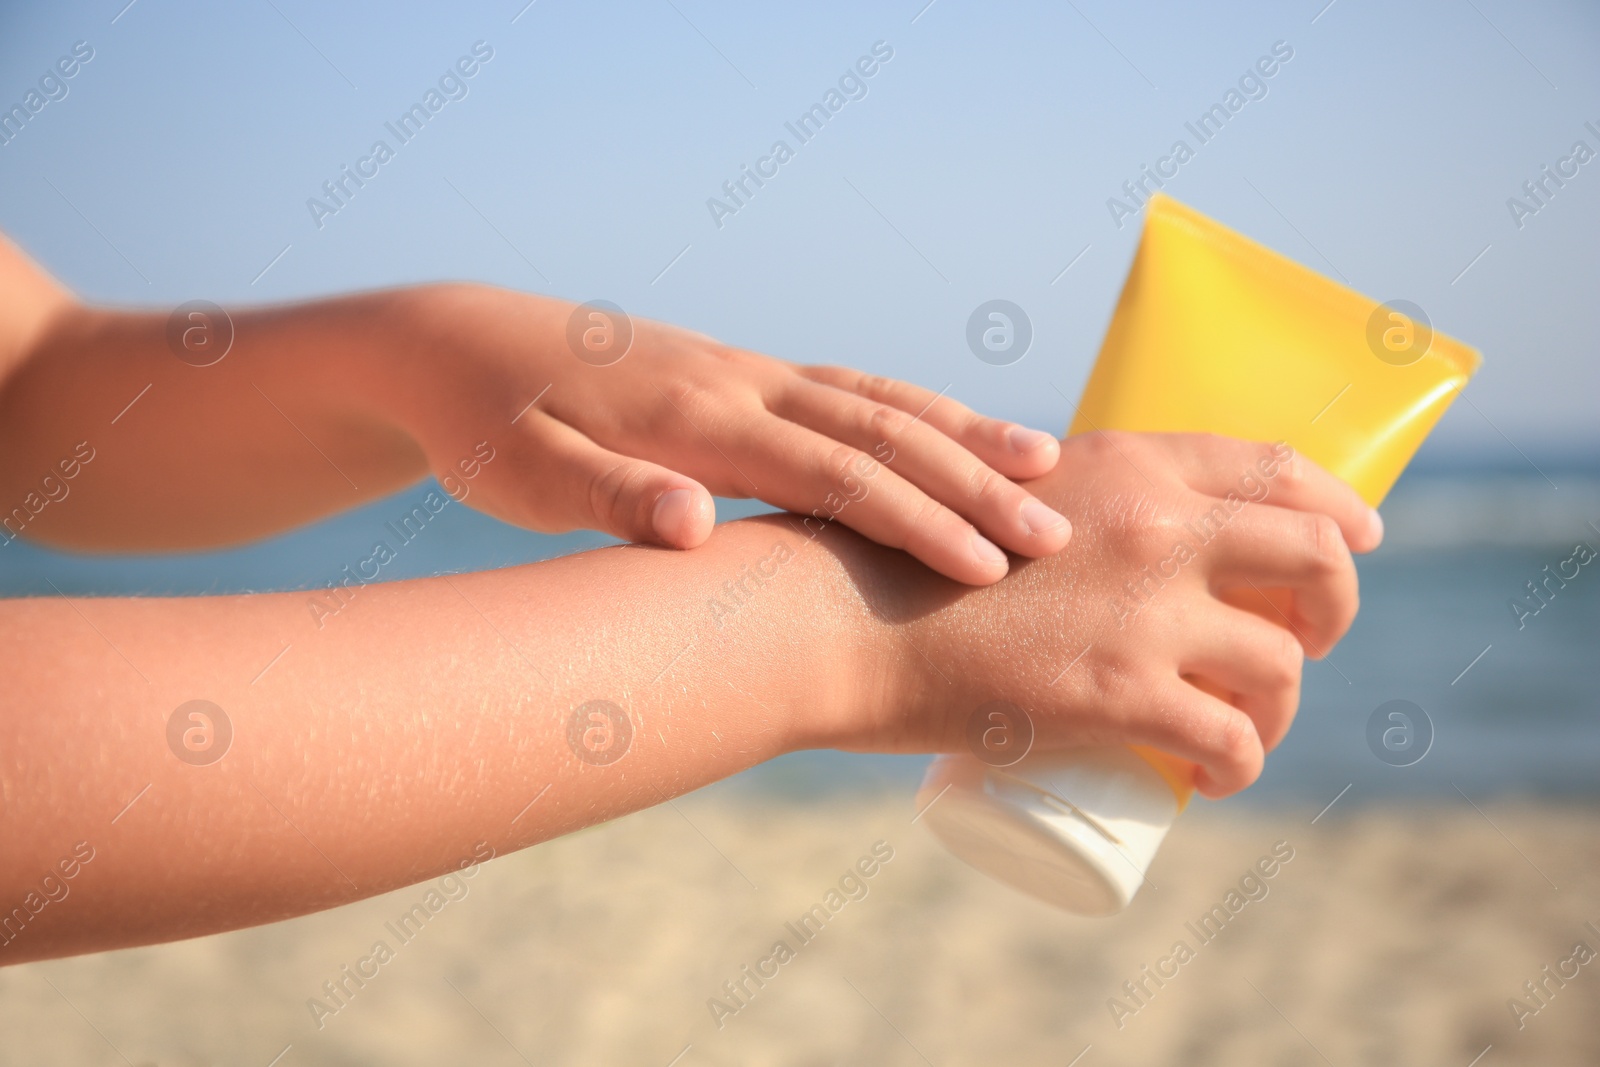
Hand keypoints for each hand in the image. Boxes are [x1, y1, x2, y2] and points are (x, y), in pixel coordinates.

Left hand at [390, 285, 1069, 584]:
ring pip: (878, 397)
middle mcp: (740, 382)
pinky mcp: (744, 375)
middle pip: (879, 430)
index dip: (913, 521)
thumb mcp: (520, 475)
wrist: (462, 342)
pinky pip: (851, 389)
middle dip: (971, 483)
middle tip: (1056, 534)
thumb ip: (606, 498)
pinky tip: (957, 434)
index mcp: (695, 417)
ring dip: (963, 434)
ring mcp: (747, 371)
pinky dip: (917, 410)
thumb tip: (694, 526)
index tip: (986, 569)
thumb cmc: (487, 424)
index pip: (829, 474)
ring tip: (1046, 465)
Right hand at [835, 432, 1382, 797]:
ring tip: (1245, 728)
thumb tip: (1104, 553)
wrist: (847, 618)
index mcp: (1129, 465)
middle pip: (1315, 554)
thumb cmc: (905, 563)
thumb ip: (1071, 512)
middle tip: (1309, 639)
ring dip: (1282, 703)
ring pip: (1282, 661)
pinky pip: (1233, 739)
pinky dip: (1242, 764)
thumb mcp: (1006, 496)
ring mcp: (1146, 611)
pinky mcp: (1123, 693)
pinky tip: (1218, 777)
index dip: (1337, 502)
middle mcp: (1156, 525)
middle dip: (1336, 602)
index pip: (1275, 468)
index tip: (1360, 534)